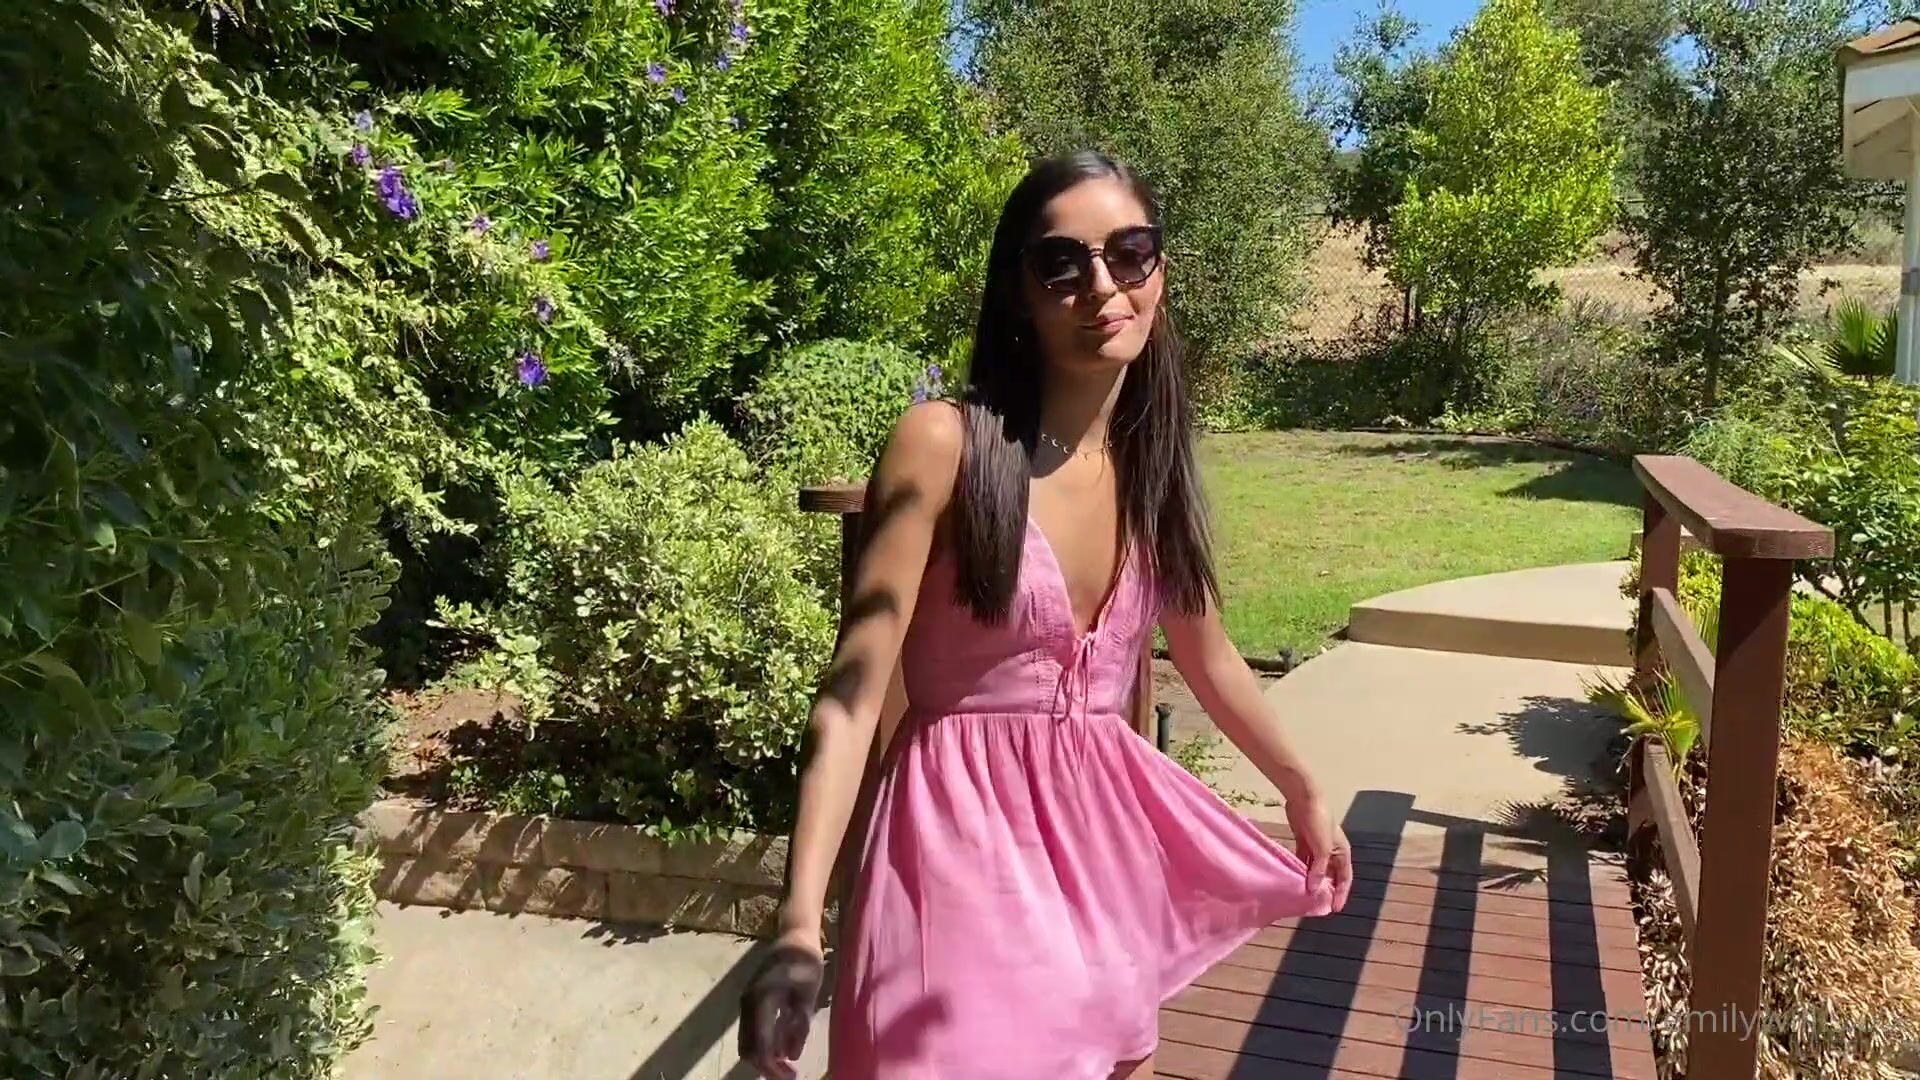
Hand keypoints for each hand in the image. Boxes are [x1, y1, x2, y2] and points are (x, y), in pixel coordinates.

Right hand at [738, 927, 825, 1079]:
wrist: (795, 936)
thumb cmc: (805, 963)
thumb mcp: (808, 996)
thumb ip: (799, 1026)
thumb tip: (792, 1056)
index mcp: (760, 1003)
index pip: (761, 1047)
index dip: (773, 1068)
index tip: (791, 1078)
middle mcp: (747, 1005)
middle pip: (749, 1049)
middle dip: (768, 1067)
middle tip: (790, 1076)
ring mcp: (746, 1003)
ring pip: (748, 1042)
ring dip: (765, 1058)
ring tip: (788, 1067)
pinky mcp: (751, 1001)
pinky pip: (751, 1031)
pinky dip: (764, 1045)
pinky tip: (783, 1049)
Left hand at [1285, 794, 1352, 912]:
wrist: (1304, 799)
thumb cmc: (1319, 822)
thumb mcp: (1322, 847)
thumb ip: (1319, 869)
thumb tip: (1314, 889)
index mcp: (1342, 852)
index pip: (1345, 878)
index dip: (1341, 894)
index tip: (1335, 909)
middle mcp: (1332, 851)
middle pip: (1330, 875)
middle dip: (1326, 890)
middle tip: (1318, 906)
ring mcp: (1318, 847)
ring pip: (1315, 869)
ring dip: (1312, 881)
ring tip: (1305, 897)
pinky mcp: (1304, 842)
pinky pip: (1304, 861)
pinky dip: (1301, 870)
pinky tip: (1295, 880)